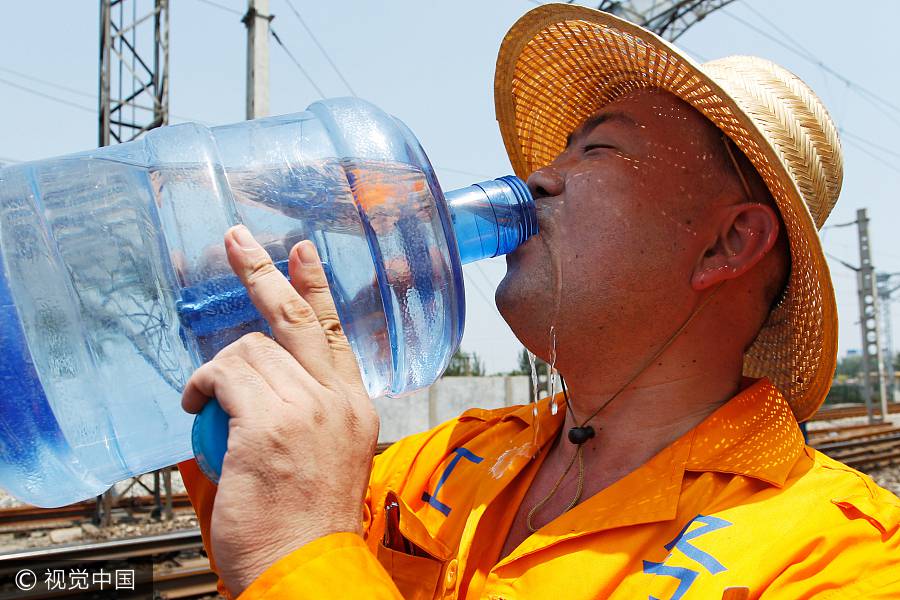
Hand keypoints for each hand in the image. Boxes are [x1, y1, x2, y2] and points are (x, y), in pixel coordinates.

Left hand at [181, 225, 378, 595]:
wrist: (308, 569)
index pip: (335, 334)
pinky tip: (196, 404)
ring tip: (206, 398)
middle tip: (238, 241)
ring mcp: (307, 409)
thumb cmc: (306, 524)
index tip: (303, 255)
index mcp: (355, 408)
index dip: (317, 289)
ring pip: (250, 351)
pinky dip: (203, 385)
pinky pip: (225, 377)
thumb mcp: (325, 460)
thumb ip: (304, 416)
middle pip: (297, 319)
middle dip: (263, 273)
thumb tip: (261, 391)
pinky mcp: (270, 425)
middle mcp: (337, 400)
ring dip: (218, 368)